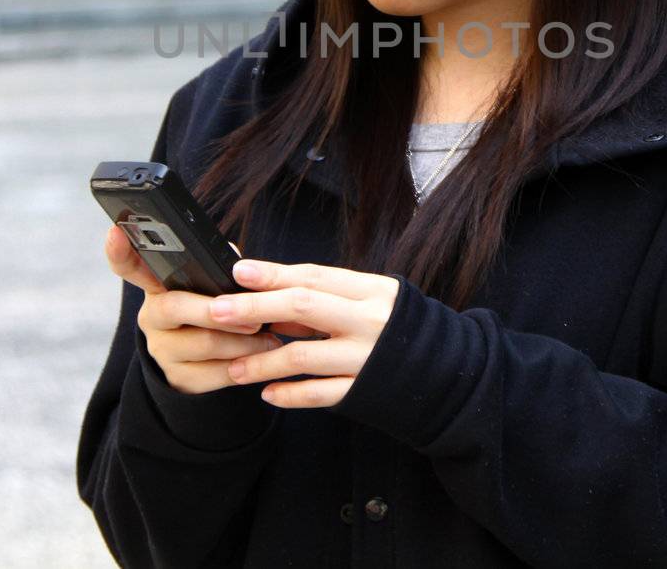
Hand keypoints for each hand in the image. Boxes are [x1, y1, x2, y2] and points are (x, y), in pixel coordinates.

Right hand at [104, 225, 280, 394]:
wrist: (202, 362)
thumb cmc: (211, 308)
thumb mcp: (209, 284)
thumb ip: (218, 267)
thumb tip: (237, 262)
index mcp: (157, 285)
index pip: (128, 265)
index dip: (119, 250)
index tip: (116, 232)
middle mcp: (151, 316)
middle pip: (175, 307)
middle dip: (217, 311)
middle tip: (252, 317)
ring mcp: (161, 349)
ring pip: (204, 344)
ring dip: (243, 343)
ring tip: (269, 337)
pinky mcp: (177, 378)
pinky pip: (213, 374)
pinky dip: (242, 366)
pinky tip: (260, 358)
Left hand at [207, 259, 400, 407]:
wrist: (449, 370)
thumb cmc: (398, 327)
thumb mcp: (371, 300)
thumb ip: (327, 297)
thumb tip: (270, 292)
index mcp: (371, 291)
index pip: (315, 277)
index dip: (274, 273)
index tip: (238, 271)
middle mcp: (369, 322)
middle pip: (304, 308)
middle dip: (256, 308)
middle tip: (218, 311)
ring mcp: (366, 359)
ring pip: (303, 357)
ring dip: (262, 362)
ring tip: (233, 367)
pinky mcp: (364, 392)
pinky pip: (320, 395)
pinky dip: (291, 395)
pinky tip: (267, 393)